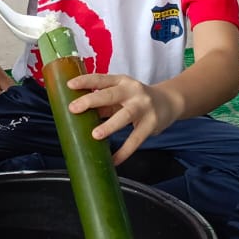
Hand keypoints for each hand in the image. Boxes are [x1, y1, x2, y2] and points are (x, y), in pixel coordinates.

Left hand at [66, 74, 183, 164]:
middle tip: (74, 109)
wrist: (169, 101)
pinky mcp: (151, 124)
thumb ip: (103, 102)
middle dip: (91, 101)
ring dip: (110, 125)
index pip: (101, 79)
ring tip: (95, 135)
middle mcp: (133, 91)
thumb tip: (79, 113)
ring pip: (125, 115)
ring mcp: (144, 107)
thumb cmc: (137, 99)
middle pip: (111, 95)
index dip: (85, 81)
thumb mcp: (121, 95)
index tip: (69, 85)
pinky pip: (136, 139)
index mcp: (122, 81)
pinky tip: (114, 160)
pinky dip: (125, 151)